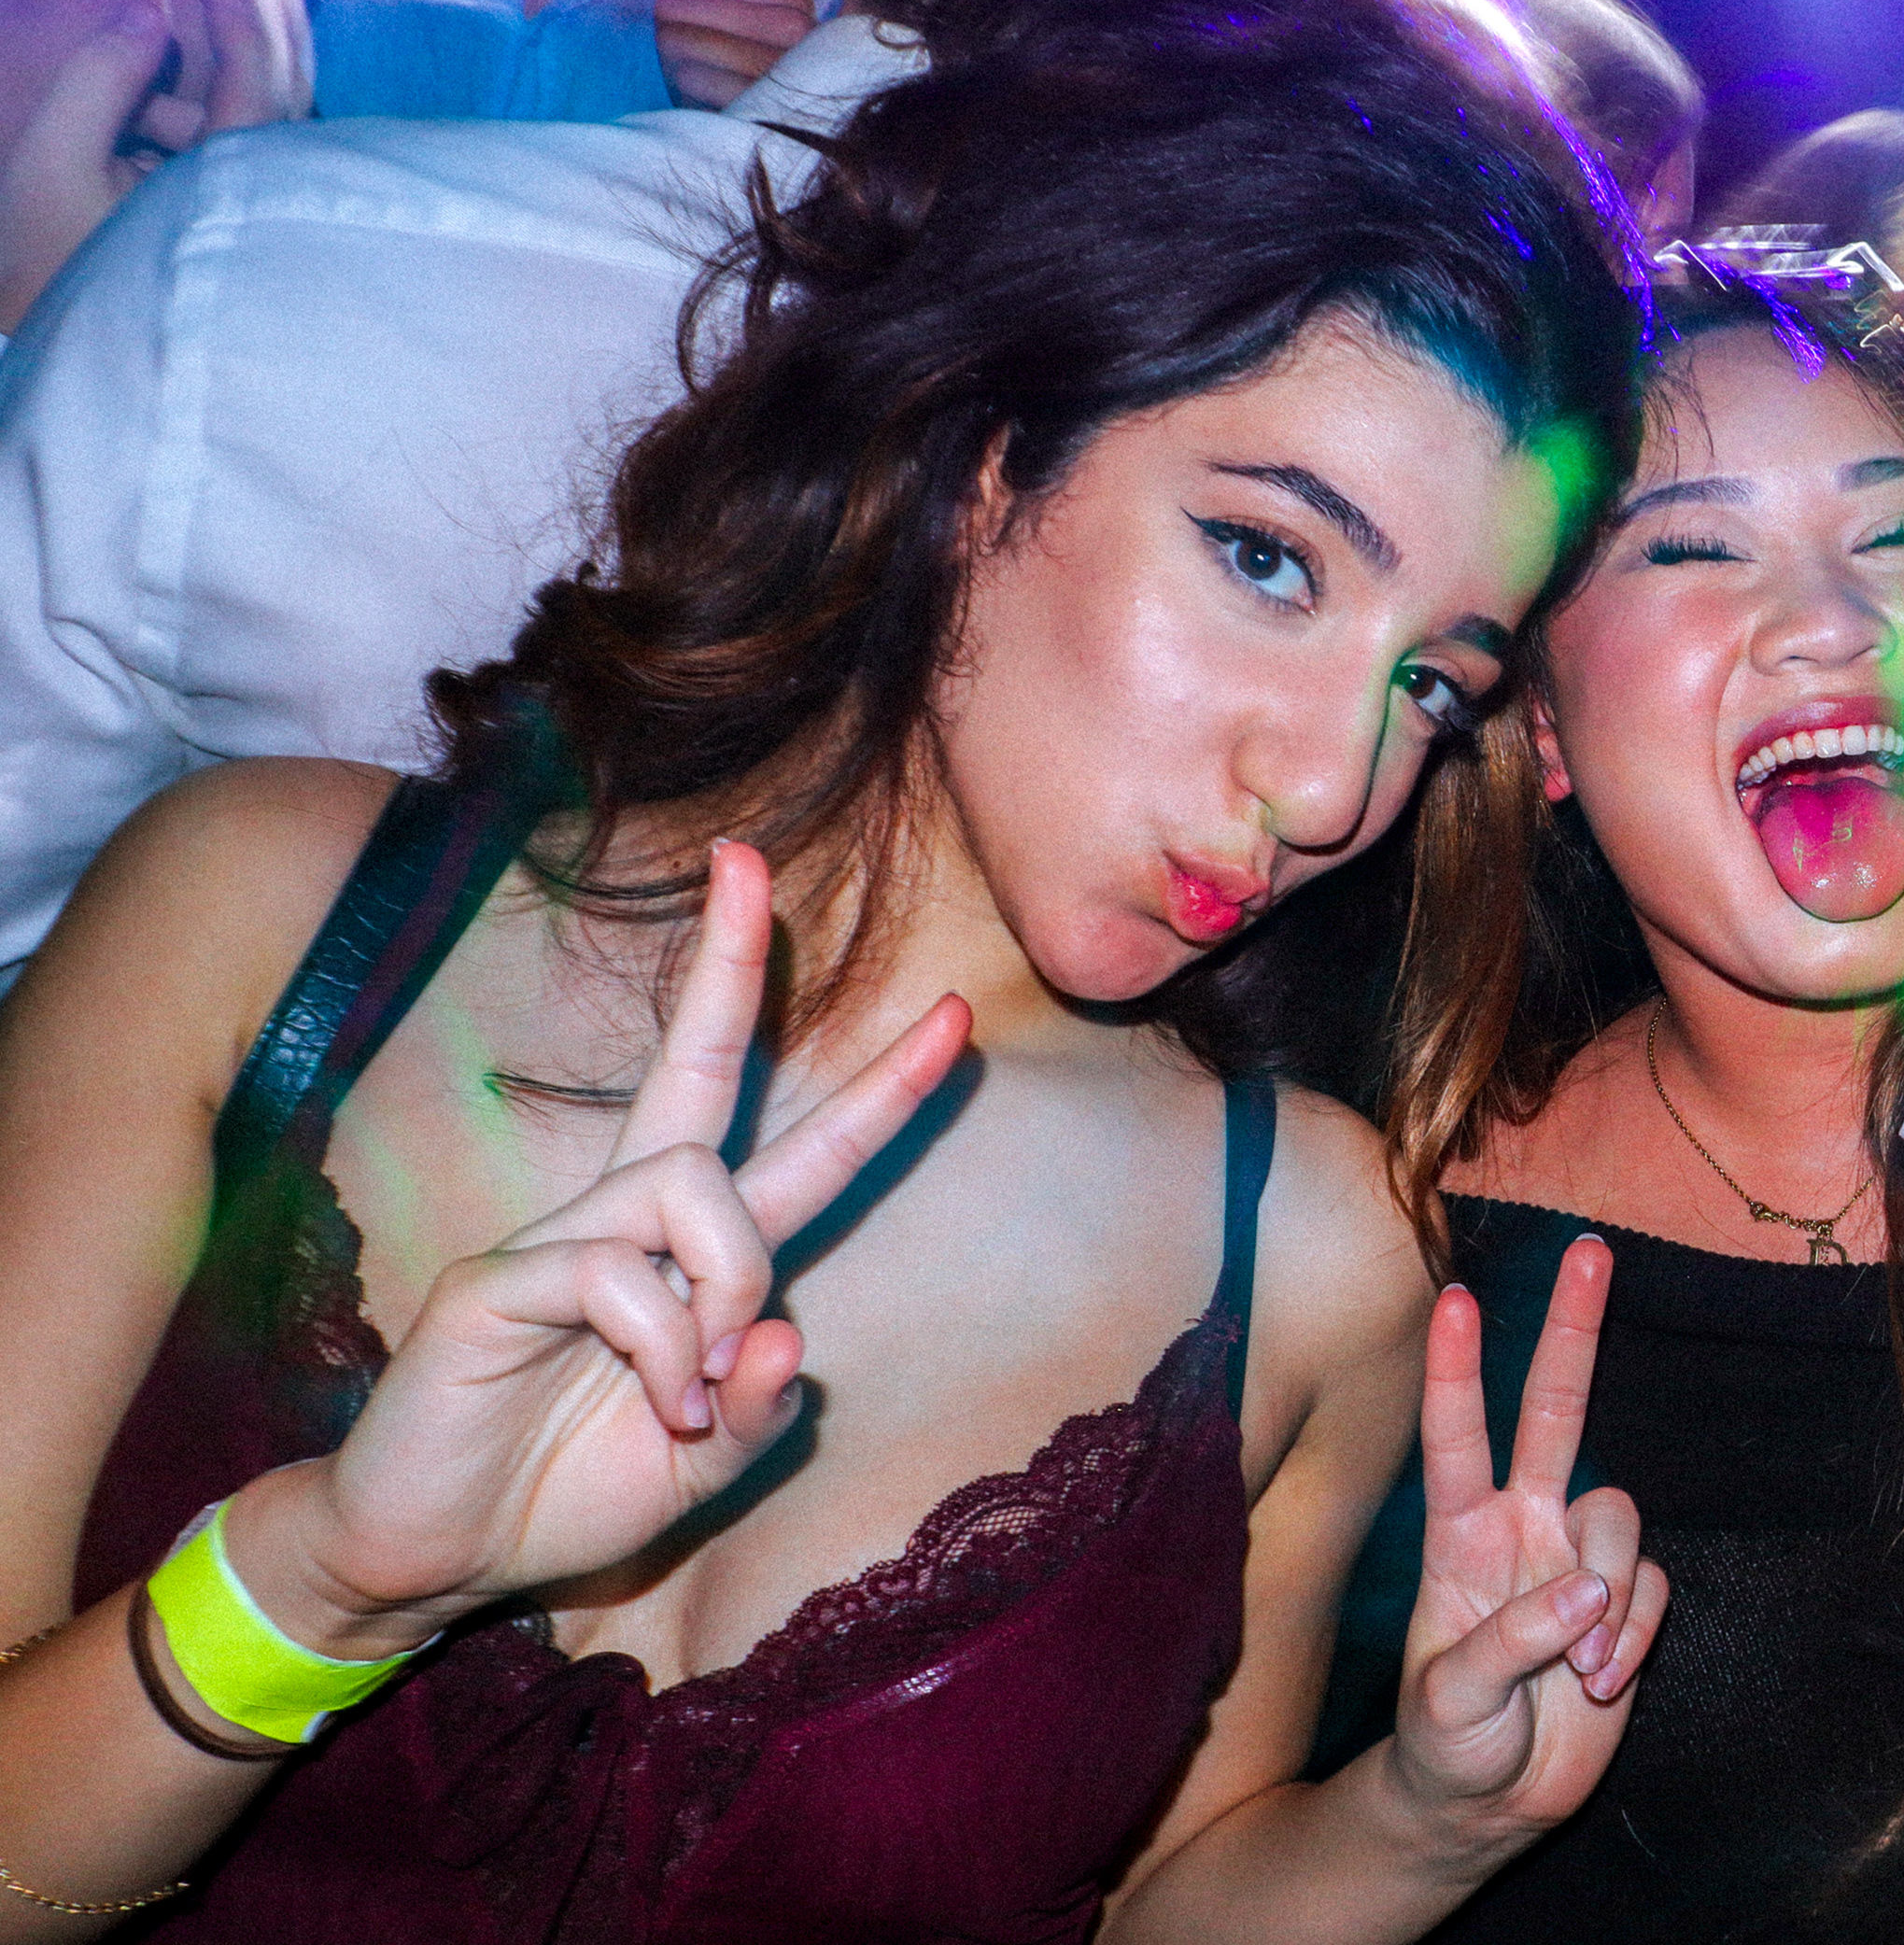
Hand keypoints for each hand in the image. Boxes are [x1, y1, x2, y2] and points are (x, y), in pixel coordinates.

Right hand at [0, 0, 305, 329]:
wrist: (48, 343)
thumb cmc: (44, 256)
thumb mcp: (52, 162)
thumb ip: (98, 81)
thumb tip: (147, 17)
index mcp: (223, 193)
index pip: (254, 91)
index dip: (235, 18)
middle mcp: (247, 200)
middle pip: (259, 95)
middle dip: (220, 36)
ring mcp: (235, 206)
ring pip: (235, 117)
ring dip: (188, 81)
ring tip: (126, 91)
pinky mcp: (214, 211)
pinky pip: (219, 140)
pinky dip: (186, 108)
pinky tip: (137, 108)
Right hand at [226, 840, 968, 1656]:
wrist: (431, 1558)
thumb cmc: (565, 1492)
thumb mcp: (706, 1463)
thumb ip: (762, 1407)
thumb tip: (790, 1333)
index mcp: (687, 1255)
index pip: (794, 1145)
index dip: (877, 1088)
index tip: (954, 1016)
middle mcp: (625, 1223)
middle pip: (697, 1070)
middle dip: (729, 966)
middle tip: (748, 862)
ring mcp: (552, 1241)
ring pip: (687, 1184)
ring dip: (729, 1284)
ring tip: (705, 1385)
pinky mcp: (493, 1284)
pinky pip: (614, 1272)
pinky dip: (668, 1346)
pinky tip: (663, 1405)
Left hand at [651, 0, 814, 106]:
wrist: (804, 134)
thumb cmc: (765, 64)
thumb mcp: (754, 12)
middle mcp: (789, 25)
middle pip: (674, 5)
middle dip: (662, 24)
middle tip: (674, 41)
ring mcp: (774, 65)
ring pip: (674, 44)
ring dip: (669, 60)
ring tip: (691, 72)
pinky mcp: (755, 103)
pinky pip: (687, 81)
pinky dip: (682, 89)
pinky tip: (699, 95)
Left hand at [1390, 1236, 1665, 1857]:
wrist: (1485, 1803)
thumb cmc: (1445, 1742)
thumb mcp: (1451, 1702)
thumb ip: (1512, 1640)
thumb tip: (1587, 1591)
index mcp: (1459, 1536)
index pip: (1456, 1438)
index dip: (1457, 1372)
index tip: (1456, 1302)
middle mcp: (1521, 1526)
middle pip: (1555, 1409)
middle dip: (1573, 1330)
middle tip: (1590, 1251)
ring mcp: (1575, 1560)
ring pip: (1622, 1518)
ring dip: (1611, 1598)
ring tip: (1582, 1670)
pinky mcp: (1622, 1604)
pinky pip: (1650, 1588)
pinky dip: (1633, 1636)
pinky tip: (1600, 1684)